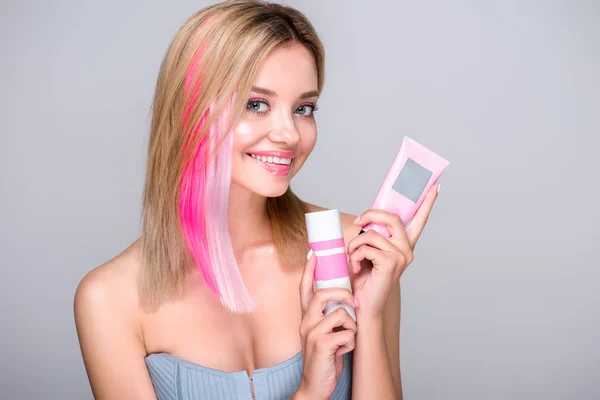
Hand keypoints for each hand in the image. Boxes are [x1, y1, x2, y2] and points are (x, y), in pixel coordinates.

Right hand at [296, 250, 357, 399]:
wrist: (315, 385)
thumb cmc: (324, 356)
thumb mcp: (324, 332)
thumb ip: (329, 315)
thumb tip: (345, 298)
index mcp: (306, 316)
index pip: (305, 288)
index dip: (308, 270)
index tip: (313, 253)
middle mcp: (306, 322)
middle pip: (322, 294)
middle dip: (343, 294)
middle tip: (354, 302)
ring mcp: (312, 333)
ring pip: (340, 314)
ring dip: (350, 327)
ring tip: (345, 339)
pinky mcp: (322, 345)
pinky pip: (346, 333)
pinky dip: (350, 342)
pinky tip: (342, 351)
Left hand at [349, 183, 439, 318]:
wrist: (363, 305)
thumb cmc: (364, 279)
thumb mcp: (369, 253)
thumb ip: (373, 237)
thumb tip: (365, 221)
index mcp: (404, 245)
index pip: (419, 221)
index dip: (427, 203)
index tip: (436, 186)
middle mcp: (406, 249)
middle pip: (390, 217)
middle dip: (370, 215)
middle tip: (358, 222)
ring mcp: (401, 256)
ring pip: (371, 234)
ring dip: (354, 244)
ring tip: (352, 259)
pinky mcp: (390, 262)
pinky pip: (365, 247)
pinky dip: (354, 255)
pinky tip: (355, 268)